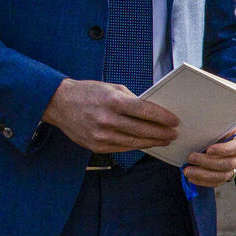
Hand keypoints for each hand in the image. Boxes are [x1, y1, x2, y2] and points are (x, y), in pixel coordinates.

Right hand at [41, 78, 177, 152]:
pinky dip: (136, 146)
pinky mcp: (96, 146)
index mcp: (113, 101)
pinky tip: (146, 143)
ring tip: (164, 140)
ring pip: (134, 142)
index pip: (145, 111)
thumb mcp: (112, 88)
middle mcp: (107, 119)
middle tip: (174, 133)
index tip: (174, 121)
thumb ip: (132, 99)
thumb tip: (153, 111)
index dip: (162, 117)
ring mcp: (101, 135)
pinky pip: (122, 147)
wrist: (60, 104)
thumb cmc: (89, 92)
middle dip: (161, 132)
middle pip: (142, 129)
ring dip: (152, 142)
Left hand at [182, 121, 235, 187]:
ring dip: (203, 175)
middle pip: (229, 164)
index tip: (208, 149)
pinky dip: (205, 181)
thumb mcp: (229, 121)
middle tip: (191, 158)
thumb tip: (199, 134)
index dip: (223, 150)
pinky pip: (219, 182)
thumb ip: (219, 128)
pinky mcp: (232, 174)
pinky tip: (193, 178)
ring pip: (223, 176)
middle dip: (207, 162)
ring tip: (188, 171)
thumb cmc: (232, 124)